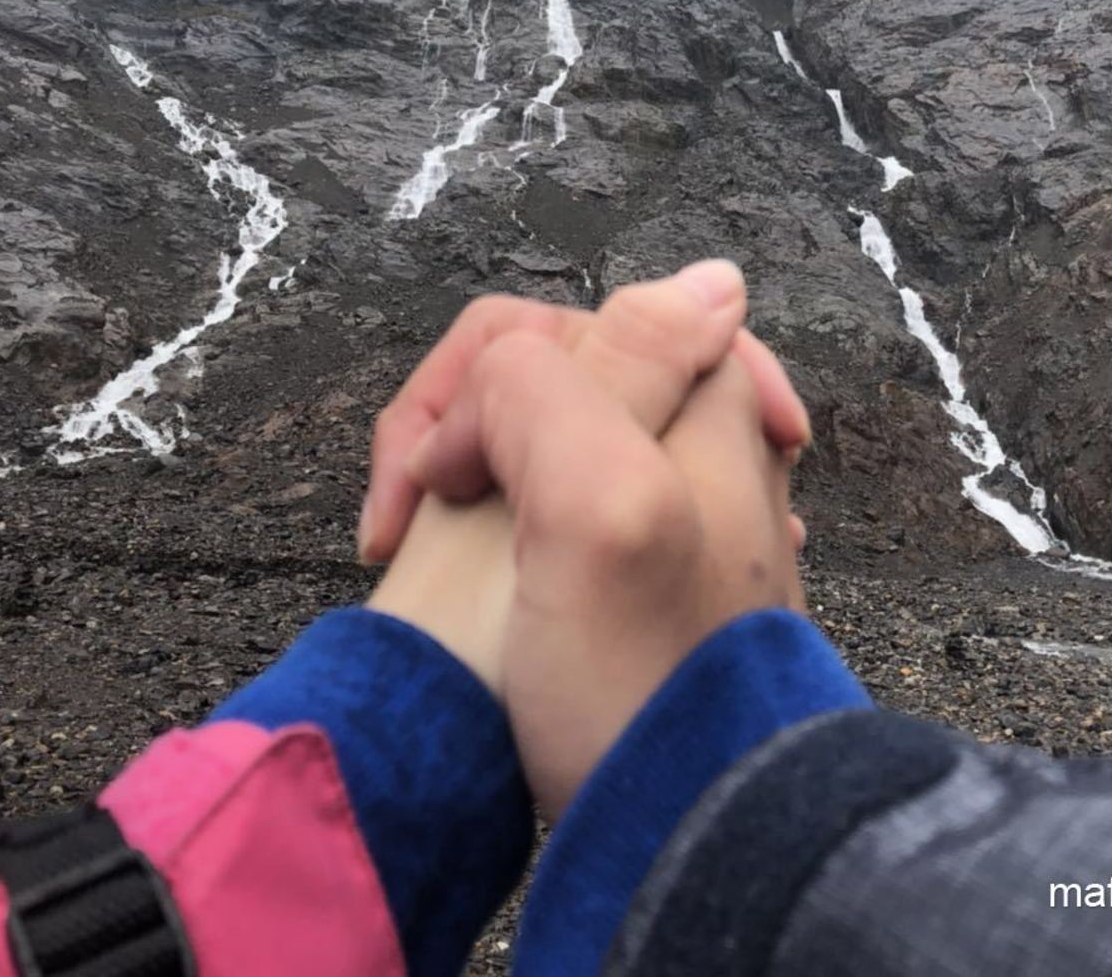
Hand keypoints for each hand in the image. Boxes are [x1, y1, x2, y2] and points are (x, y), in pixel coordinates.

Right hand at [421, 325, 804, 818]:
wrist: (683, 835)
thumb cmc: (639, 684)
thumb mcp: (601, 504)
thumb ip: (593, 372)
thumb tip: (700, 276)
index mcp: (703, 399)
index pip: (547, 323)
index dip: (469, 389)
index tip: (434, 484)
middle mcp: (697, 439)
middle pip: (541, 375)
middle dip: (461, 436)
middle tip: (408, 531)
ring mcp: (670, 508)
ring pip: (539, 442)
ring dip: (472, 492)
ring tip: (437, 572)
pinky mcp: (643, 575)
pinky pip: (554, 507)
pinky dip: (503, 535)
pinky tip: (496, 589)